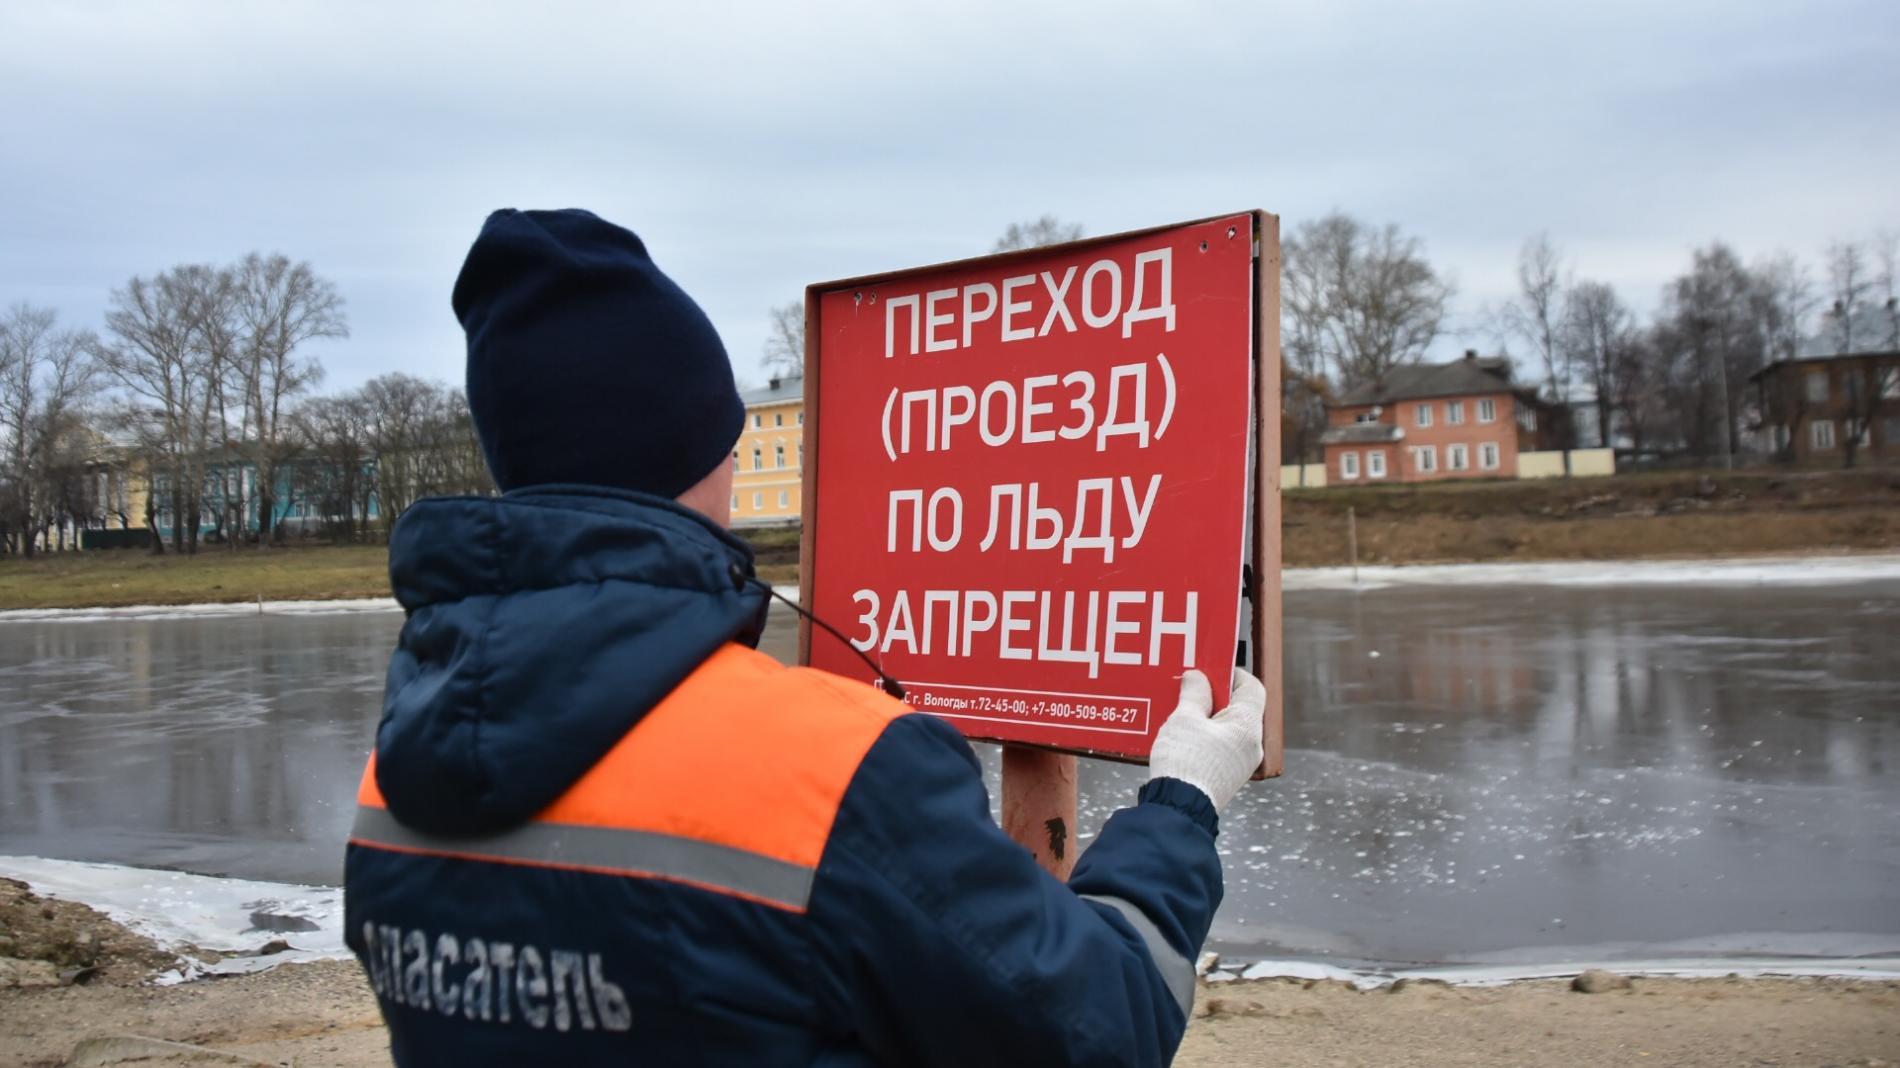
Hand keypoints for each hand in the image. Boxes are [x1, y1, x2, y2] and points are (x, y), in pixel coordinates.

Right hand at [1147, 668, 1265, 811]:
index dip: (1232, 674)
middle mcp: (1252, 745)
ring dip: (1209, 716)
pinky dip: (1207, 735)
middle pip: (1240, 708)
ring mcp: (1242, 763)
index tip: (1211, 669)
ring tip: (1184, 711)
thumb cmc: (1186, 762)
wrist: (1178, 807)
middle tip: (1192, 688)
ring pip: (1229, 728)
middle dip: (1216, 695)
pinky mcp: (1228, 776)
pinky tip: (1185, 734)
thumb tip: (1198, 678)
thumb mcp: (1185, 718)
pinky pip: (1222, 746)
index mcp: (1248, 727)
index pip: (1252, 688)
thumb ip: (1194, 693)